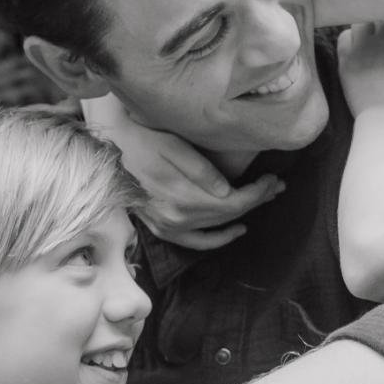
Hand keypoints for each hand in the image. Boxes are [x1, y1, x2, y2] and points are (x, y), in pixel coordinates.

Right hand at [83, 96, 282, 249]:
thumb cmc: (140, 141)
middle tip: (275, 186)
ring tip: (263, 200)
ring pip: (218, 226)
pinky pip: (197, 242)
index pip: (234, 201)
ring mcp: (169, 228)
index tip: (274, 180)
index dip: (258, 193)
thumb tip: (227, 191)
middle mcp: (178, 219)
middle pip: (230, 214)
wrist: (108, 152)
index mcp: (183, 197)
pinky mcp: (163, 230)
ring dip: (243, 215)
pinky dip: (219, 239)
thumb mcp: (171, 145)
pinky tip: (236, 229)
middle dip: (257, 200)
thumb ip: (200, 170)